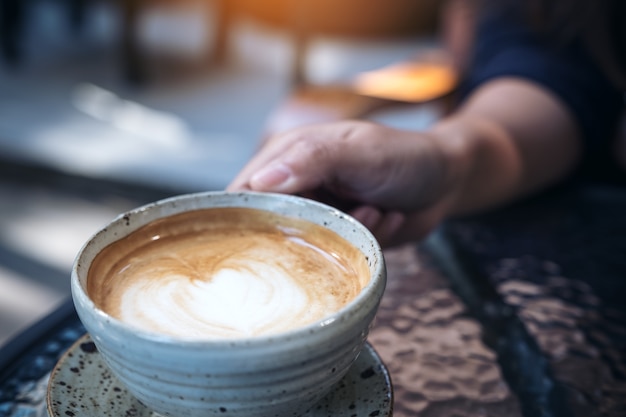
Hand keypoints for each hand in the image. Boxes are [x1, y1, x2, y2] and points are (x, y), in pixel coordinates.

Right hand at [228, 120, 454, 246]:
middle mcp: (296, 189)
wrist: (447, 180)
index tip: (260, 235)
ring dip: (342, 236)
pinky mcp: (338, 239)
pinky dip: (363, 242)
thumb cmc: (403, 155)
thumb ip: (311, 160)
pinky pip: (334, 258)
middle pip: (268, 228)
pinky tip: (384, 217)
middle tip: (340, 219)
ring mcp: (318, 216)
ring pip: (303, 248)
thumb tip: (261, 181)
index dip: (243, 216)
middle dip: (304, 232)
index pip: (244, 193)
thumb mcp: (358, 151)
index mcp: (287, 158)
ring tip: (372, 211)